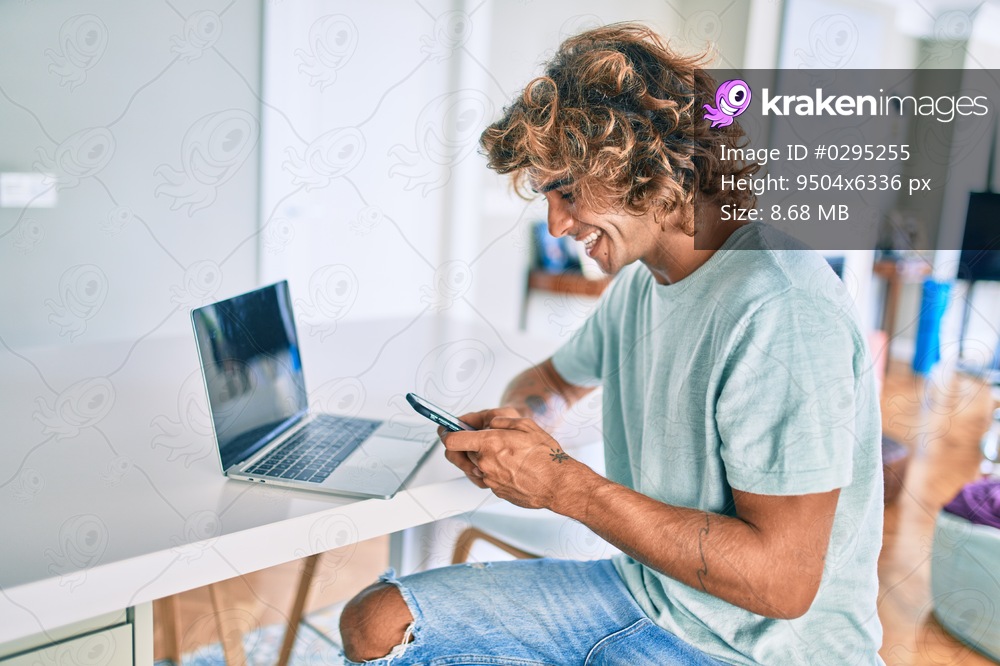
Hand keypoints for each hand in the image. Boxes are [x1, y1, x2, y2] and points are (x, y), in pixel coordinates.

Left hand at [441, 415, 584, 509]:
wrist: (558, 484)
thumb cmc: (546, 456)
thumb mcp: (525, 425)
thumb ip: (501, 421)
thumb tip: (488, 423)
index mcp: (490, 443)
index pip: (452, 440)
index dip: (446, 433)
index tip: (446, 430)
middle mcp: (485, 463)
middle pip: (459, 454)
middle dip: (463, 446)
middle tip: (472, 439)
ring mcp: (489, 479)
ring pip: (472, 466)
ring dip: (478, 458)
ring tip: (499, 453)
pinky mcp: (495, 490)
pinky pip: (485, 478)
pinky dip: (490, 471)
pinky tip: (506, 465)